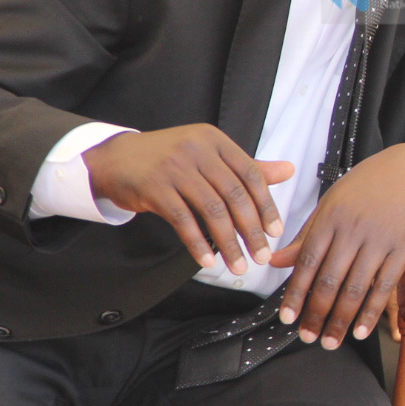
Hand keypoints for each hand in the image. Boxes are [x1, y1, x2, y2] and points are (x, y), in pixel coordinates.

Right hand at [83, 125, 291, 273]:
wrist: (116, 158)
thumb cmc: (168, 159)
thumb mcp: (208, 156)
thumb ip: (247, 167)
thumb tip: (288, 170)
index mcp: (215, 140)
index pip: (250, 174)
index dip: (266, 205)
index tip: (275, 231)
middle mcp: (197, 150)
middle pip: (234, 195)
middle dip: (251, 230)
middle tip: (262, 255)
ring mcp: (175, 167)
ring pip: (211, 210)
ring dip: (228, 243)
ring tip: (239, 265)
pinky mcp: (155, 187)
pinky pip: (183, 220)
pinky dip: (198, 243)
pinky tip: (208, 260)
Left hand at [272, 143, 404, 348]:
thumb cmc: (366, 187)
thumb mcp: (330, 203)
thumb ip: (305, 235)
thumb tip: (275, 262)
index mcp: (330, 218)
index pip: (307, 262)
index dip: (295, 294)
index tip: (287, 318)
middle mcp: (353, 230)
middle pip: (329, 280)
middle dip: (316, 314)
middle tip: (307, 337)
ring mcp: (380, 240)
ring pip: (356, 288)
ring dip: (340, 320)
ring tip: (329, 341)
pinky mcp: (403, 249)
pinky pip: (384, 287)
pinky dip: (371, 313)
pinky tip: (361, 331)